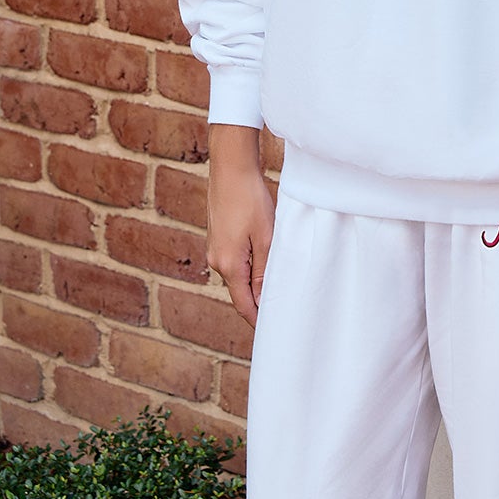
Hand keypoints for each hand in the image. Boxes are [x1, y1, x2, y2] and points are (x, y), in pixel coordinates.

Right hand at [206, 124, 275, 329]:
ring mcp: (215, 249)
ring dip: (255, 280)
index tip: (275, 330)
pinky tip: (263, 257)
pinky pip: (235, 260)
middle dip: (259, 301)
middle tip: (283, 309)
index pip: (244, 305)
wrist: (230, 167)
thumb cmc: (250, 199)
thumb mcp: (265, 237)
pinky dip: (249, 264)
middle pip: (241, 292)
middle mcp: (217, 261)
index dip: (259, 320)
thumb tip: (263, 301)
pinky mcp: (218, 237)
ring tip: (277, 283)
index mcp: (229, 266)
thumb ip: (264, 271)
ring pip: (238, 275)